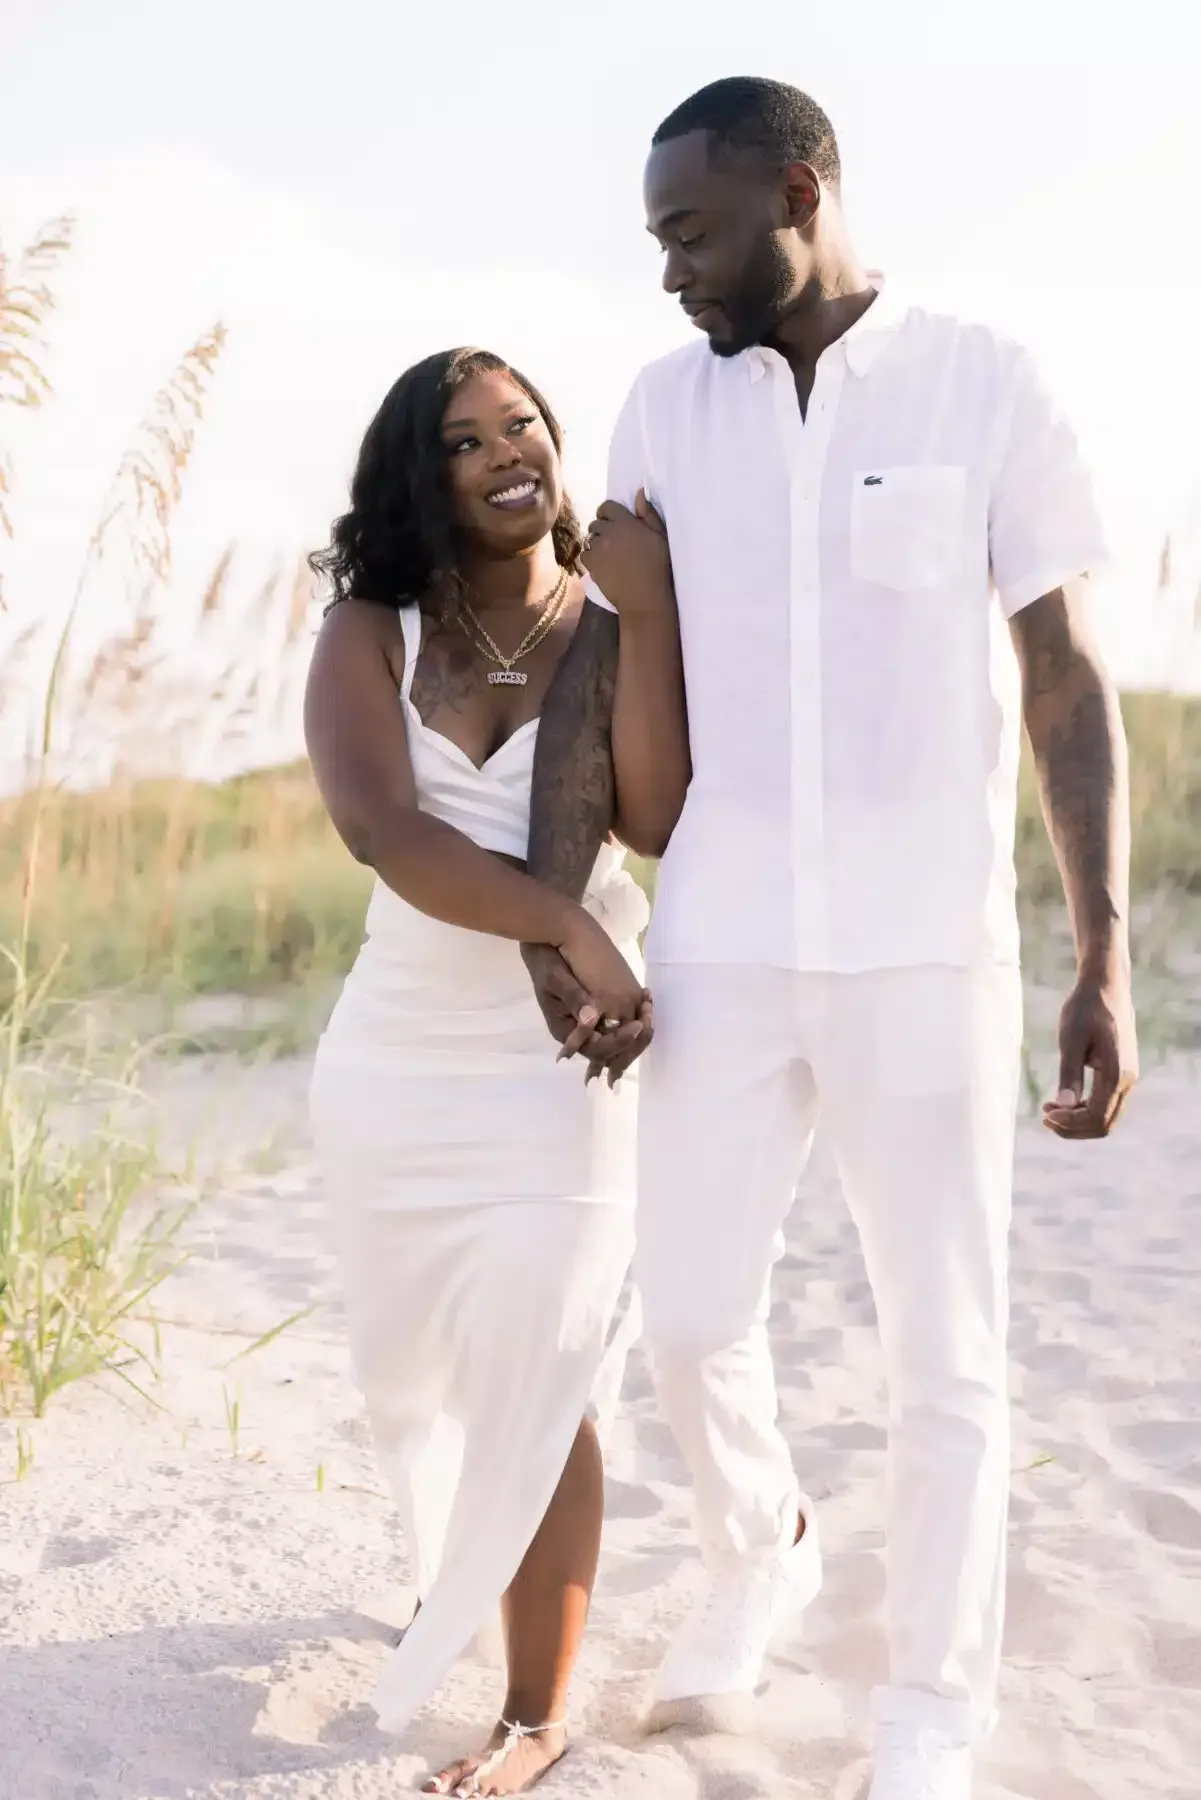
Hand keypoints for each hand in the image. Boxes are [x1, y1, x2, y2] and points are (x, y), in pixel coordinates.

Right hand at [521, 941, 649, 1085]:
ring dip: (636, 1032)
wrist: (542, 945)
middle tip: (648, 1021)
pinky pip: (616, 1024)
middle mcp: (577, 1032)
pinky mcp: (595, 1009)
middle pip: (609, 1053)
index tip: (637, 1025)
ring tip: (648, 1010)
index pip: (596, 1049)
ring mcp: (586, 1022)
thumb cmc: (545, 960)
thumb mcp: (555, 978)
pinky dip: (633, 1017)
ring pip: (615, 1040)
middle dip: (632, 1042)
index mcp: (565, 1030)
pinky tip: (644, 1001)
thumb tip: (592, 1018)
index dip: (618, 1041)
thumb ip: (574, 999)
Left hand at [581, 490, 672, 616]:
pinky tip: (603, 566)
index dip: (609, 514)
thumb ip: (648, 514)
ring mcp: (598, 549)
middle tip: (614, 543)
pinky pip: (585, 555)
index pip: (606, 507)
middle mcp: (608, 532)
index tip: (615, 523)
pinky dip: (591, 558)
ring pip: (589, 539)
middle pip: (596, 523)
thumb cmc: (658, 567)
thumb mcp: (660, 537)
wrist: (645, 598)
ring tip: (609, 556)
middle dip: (603, 530)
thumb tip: (638, 493)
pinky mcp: (591, 565)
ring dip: (597, 544)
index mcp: (625, 522)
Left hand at [1043, 969, 1137, 1138]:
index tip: (1045, 1114)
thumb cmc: (1085, 1008)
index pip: (1096, 1117)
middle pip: (1104, 1124)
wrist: (1105, 985)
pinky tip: (1063, 1100)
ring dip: (1078, 1120)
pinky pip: (1106, 1103)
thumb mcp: (1071, 1039)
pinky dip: (1085, 1109)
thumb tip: (1063, 1107)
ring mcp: (1128, 1077)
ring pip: (1106, 1116)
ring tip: (1049, 1109)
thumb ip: (1069, 1073)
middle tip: (1044, 1117)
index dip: (1069, 1124)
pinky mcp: (1122, 1073)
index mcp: (1118, 1073)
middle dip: (1073, 1127)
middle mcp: (1128, 1080)